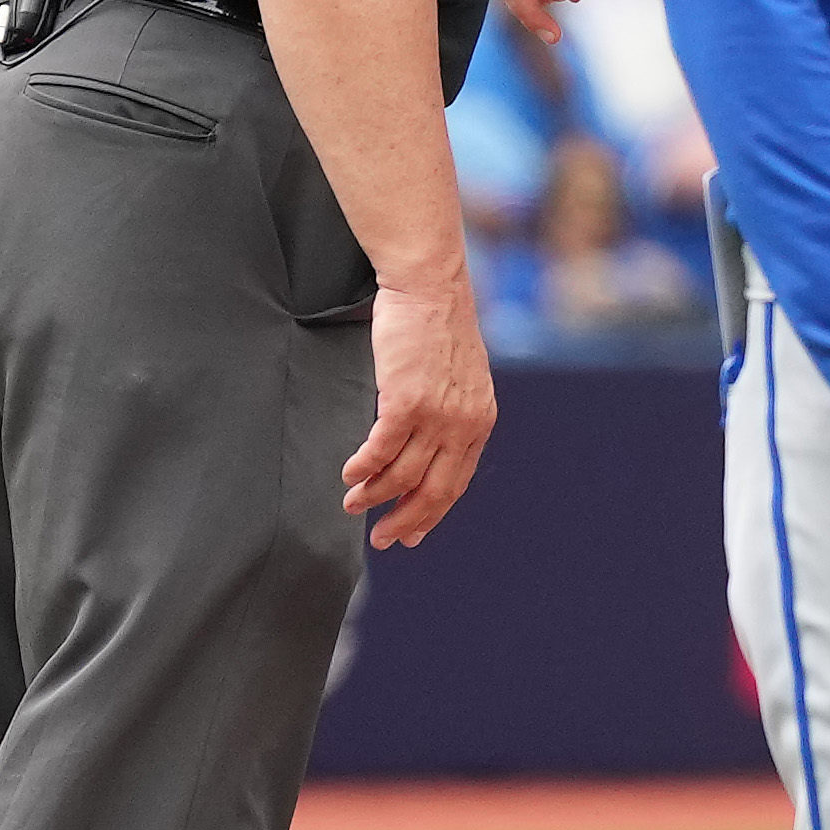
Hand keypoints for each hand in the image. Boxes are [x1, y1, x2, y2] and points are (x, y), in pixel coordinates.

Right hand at [341, 264, 495, 549]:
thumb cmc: (436, 332)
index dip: (431, 515)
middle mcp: (464, 425)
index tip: (411, 536)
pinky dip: (363, 468)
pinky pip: (380, 449)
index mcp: (480, 423)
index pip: (456, 484)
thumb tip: (429, 447)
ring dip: (372, 495)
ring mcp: (437, 415)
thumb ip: (450, 416)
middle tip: (382, 540)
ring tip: (351, 503)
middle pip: (433, 490)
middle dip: (404, 520)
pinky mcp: (407, 401)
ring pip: (401, 474)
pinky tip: (349, 475)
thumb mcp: (457, 380)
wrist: (431, 290)